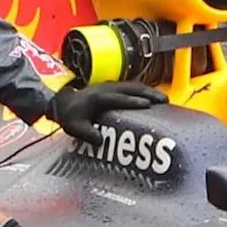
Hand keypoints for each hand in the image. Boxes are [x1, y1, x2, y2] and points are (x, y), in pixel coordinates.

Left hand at [44, 79, 161, 127]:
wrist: (61, 101)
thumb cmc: (70, 116)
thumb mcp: (74, 128)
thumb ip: (87, 134)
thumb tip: (100, 141)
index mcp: (98, 98)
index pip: (119, 98)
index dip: (133, 101)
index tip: (147, 105)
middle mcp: (106, 89)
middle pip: (131, 88)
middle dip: (149, 93)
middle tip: (164, 101)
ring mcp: (110, 86)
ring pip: (133, 85)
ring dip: (149, 90)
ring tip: (163, 98)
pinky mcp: (112, 87)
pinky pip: (131, 86)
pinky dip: (143, 90)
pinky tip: (152, 97)